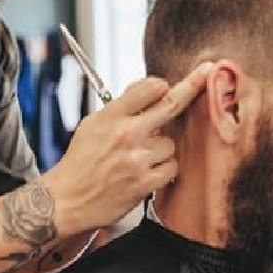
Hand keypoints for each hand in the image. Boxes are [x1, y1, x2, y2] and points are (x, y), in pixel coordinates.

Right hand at [43, 62, 212, 235]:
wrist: (67, 200)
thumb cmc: (80, 162)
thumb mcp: (92, 124)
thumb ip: (120, 108)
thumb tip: (147, 91)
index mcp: (111, 116)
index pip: (149, 87)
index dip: (161, 86)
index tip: (167, 86)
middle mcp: (126, 134)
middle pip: (171, 104)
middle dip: (191, 86)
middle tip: (204, 73)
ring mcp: (137, 159)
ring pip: (170, 143)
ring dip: (161, 149)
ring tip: (139, 158)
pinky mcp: (144, 183)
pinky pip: (171, 167)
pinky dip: (163, 170)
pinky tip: (146, 173)